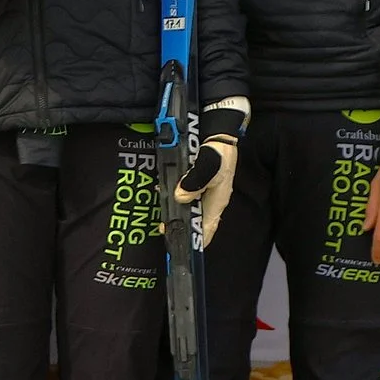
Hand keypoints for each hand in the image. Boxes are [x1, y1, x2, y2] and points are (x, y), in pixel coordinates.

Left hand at [173, 96, 248, 243]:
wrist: (218, 132)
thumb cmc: (217, 152)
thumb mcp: (208, 165)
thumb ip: (194, 181)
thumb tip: (180, 198)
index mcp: (217, 201)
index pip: (209, 227)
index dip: (199, 238)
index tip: (186, 247)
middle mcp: (211, 199)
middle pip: (197, 219)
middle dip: (183, 227)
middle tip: (165, 230)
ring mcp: (204, 191)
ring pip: (190, 208)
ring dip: (177, 213)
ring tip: (162, 219)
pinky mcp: (197, 181)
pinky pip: (186, 194)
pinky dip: (175, 198)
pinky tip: (163, 196)